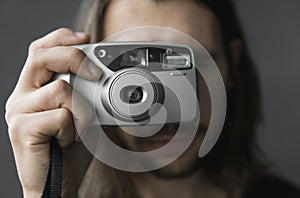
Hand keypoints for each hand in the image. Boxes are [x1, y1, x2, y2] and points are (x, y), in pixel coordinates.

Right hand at [5, 28, 101, 196]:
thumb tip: (99, 73)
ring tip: (77, 130)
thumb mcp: (81, 114)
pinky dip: (74, 128)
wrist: (58, 184)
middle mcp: (21, 97)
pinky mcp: (21, 129)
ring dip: (81, 110)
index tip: (84, 38)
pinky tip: (68, 141)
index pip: (40, 51)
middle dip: (74, 57)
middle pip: (42, 57)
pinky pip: (61, 115)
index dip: (61, 39)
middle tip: (96, 73)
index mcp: (33, 89)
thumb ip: (84, 93)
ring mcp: (18, 112)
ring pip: (60, 89)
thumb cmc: (70, 150)